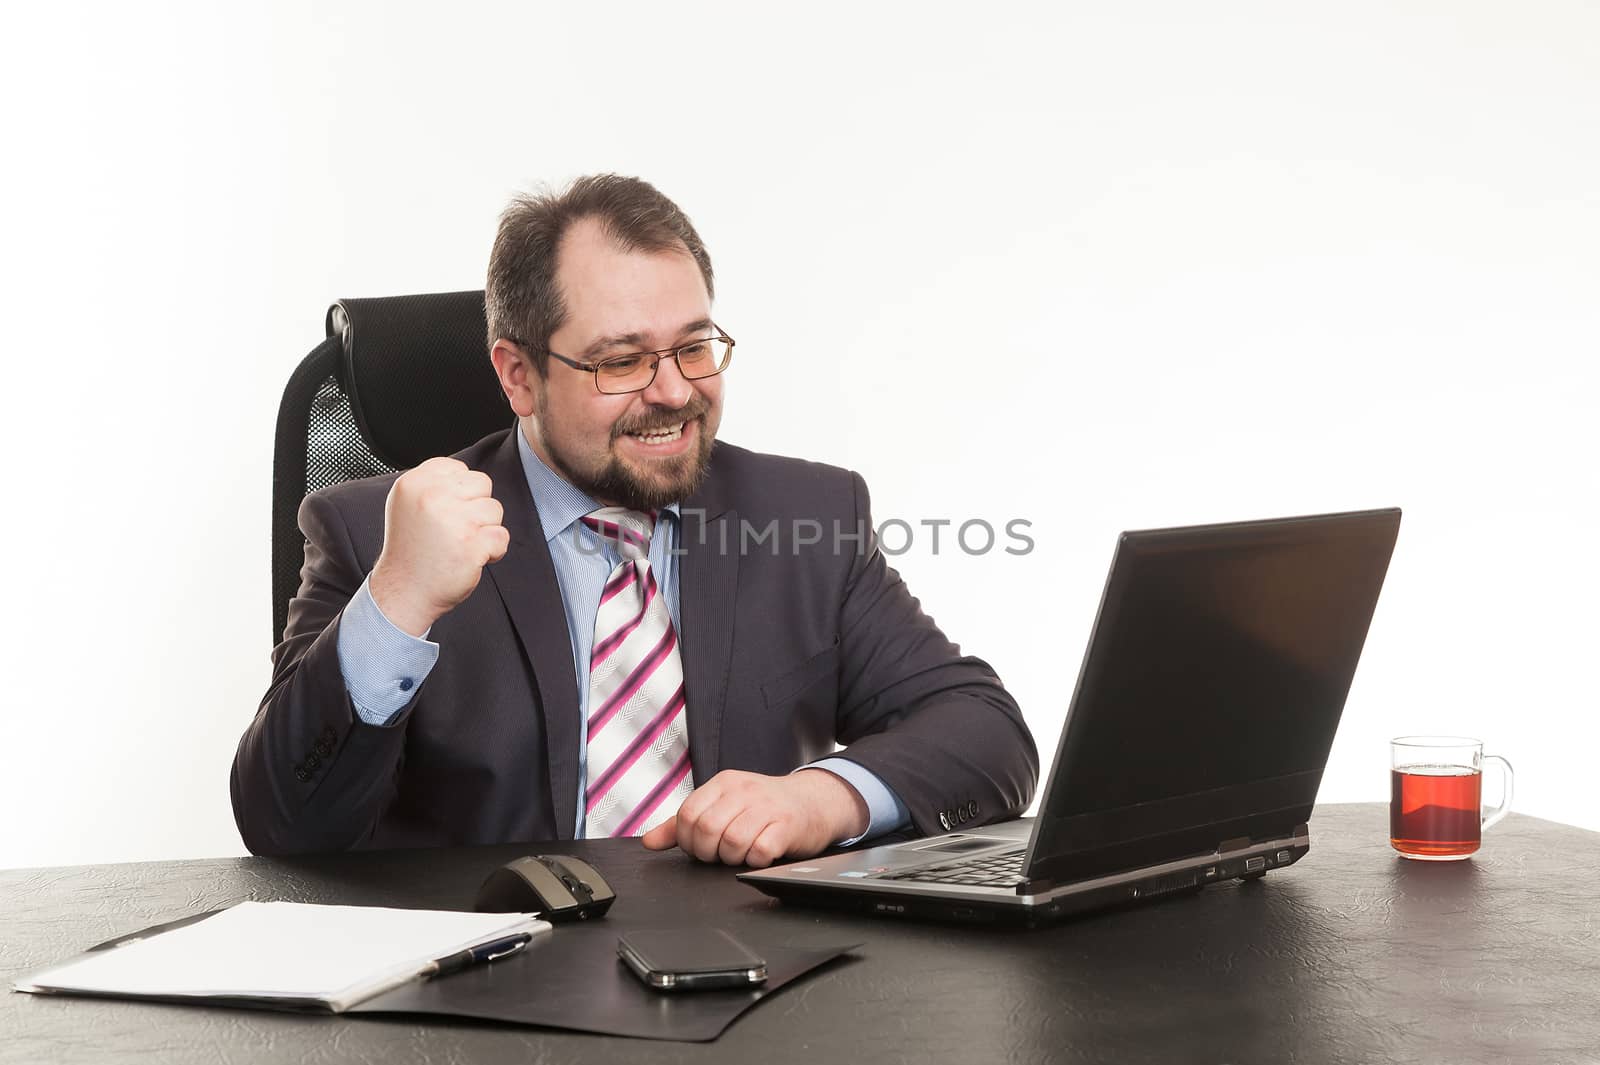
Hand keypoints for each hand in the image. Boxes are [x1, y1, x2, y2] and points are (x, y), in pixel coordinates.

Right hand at [368, 457, 508, 635]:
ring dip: (485, 529)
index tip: (447, 512)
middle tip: (456, 529)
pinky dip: (493, 551)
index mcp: (415, 483)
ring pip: (494, 509)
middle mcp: (432, 497)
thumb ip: (434, 484)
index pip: (460, 469)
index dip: (461, 493)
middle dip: (476, 507)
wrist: (404, 591)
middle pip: (482, 484)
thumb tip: (467, 476)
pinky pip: (501, 536)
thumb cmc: (411, 551)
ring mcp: (453, 520)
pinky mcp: (471, 544)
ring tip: (461, 544)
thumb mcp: (408, 504)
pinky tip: (471, 558)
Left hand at [640, 769, 869, 866]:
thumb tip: (649, 842)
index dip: (688, 840)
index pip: (687, 814)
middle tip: (722, 854)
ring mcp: (767, 806)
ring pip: (731, 843)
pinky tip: (762, 855)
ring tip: (743, 853)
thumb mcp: (724, 806)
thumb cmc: (766, 807)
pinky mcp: (787, 825)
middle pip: (706, 831)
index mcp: (724, 783)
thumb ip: (683, 824)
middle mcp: (744, 790)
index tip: (701, 847)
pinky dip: (756, 861)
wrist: (815, 801)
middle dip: (709, 852)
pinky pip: (760, 852)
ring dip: (733, 858)